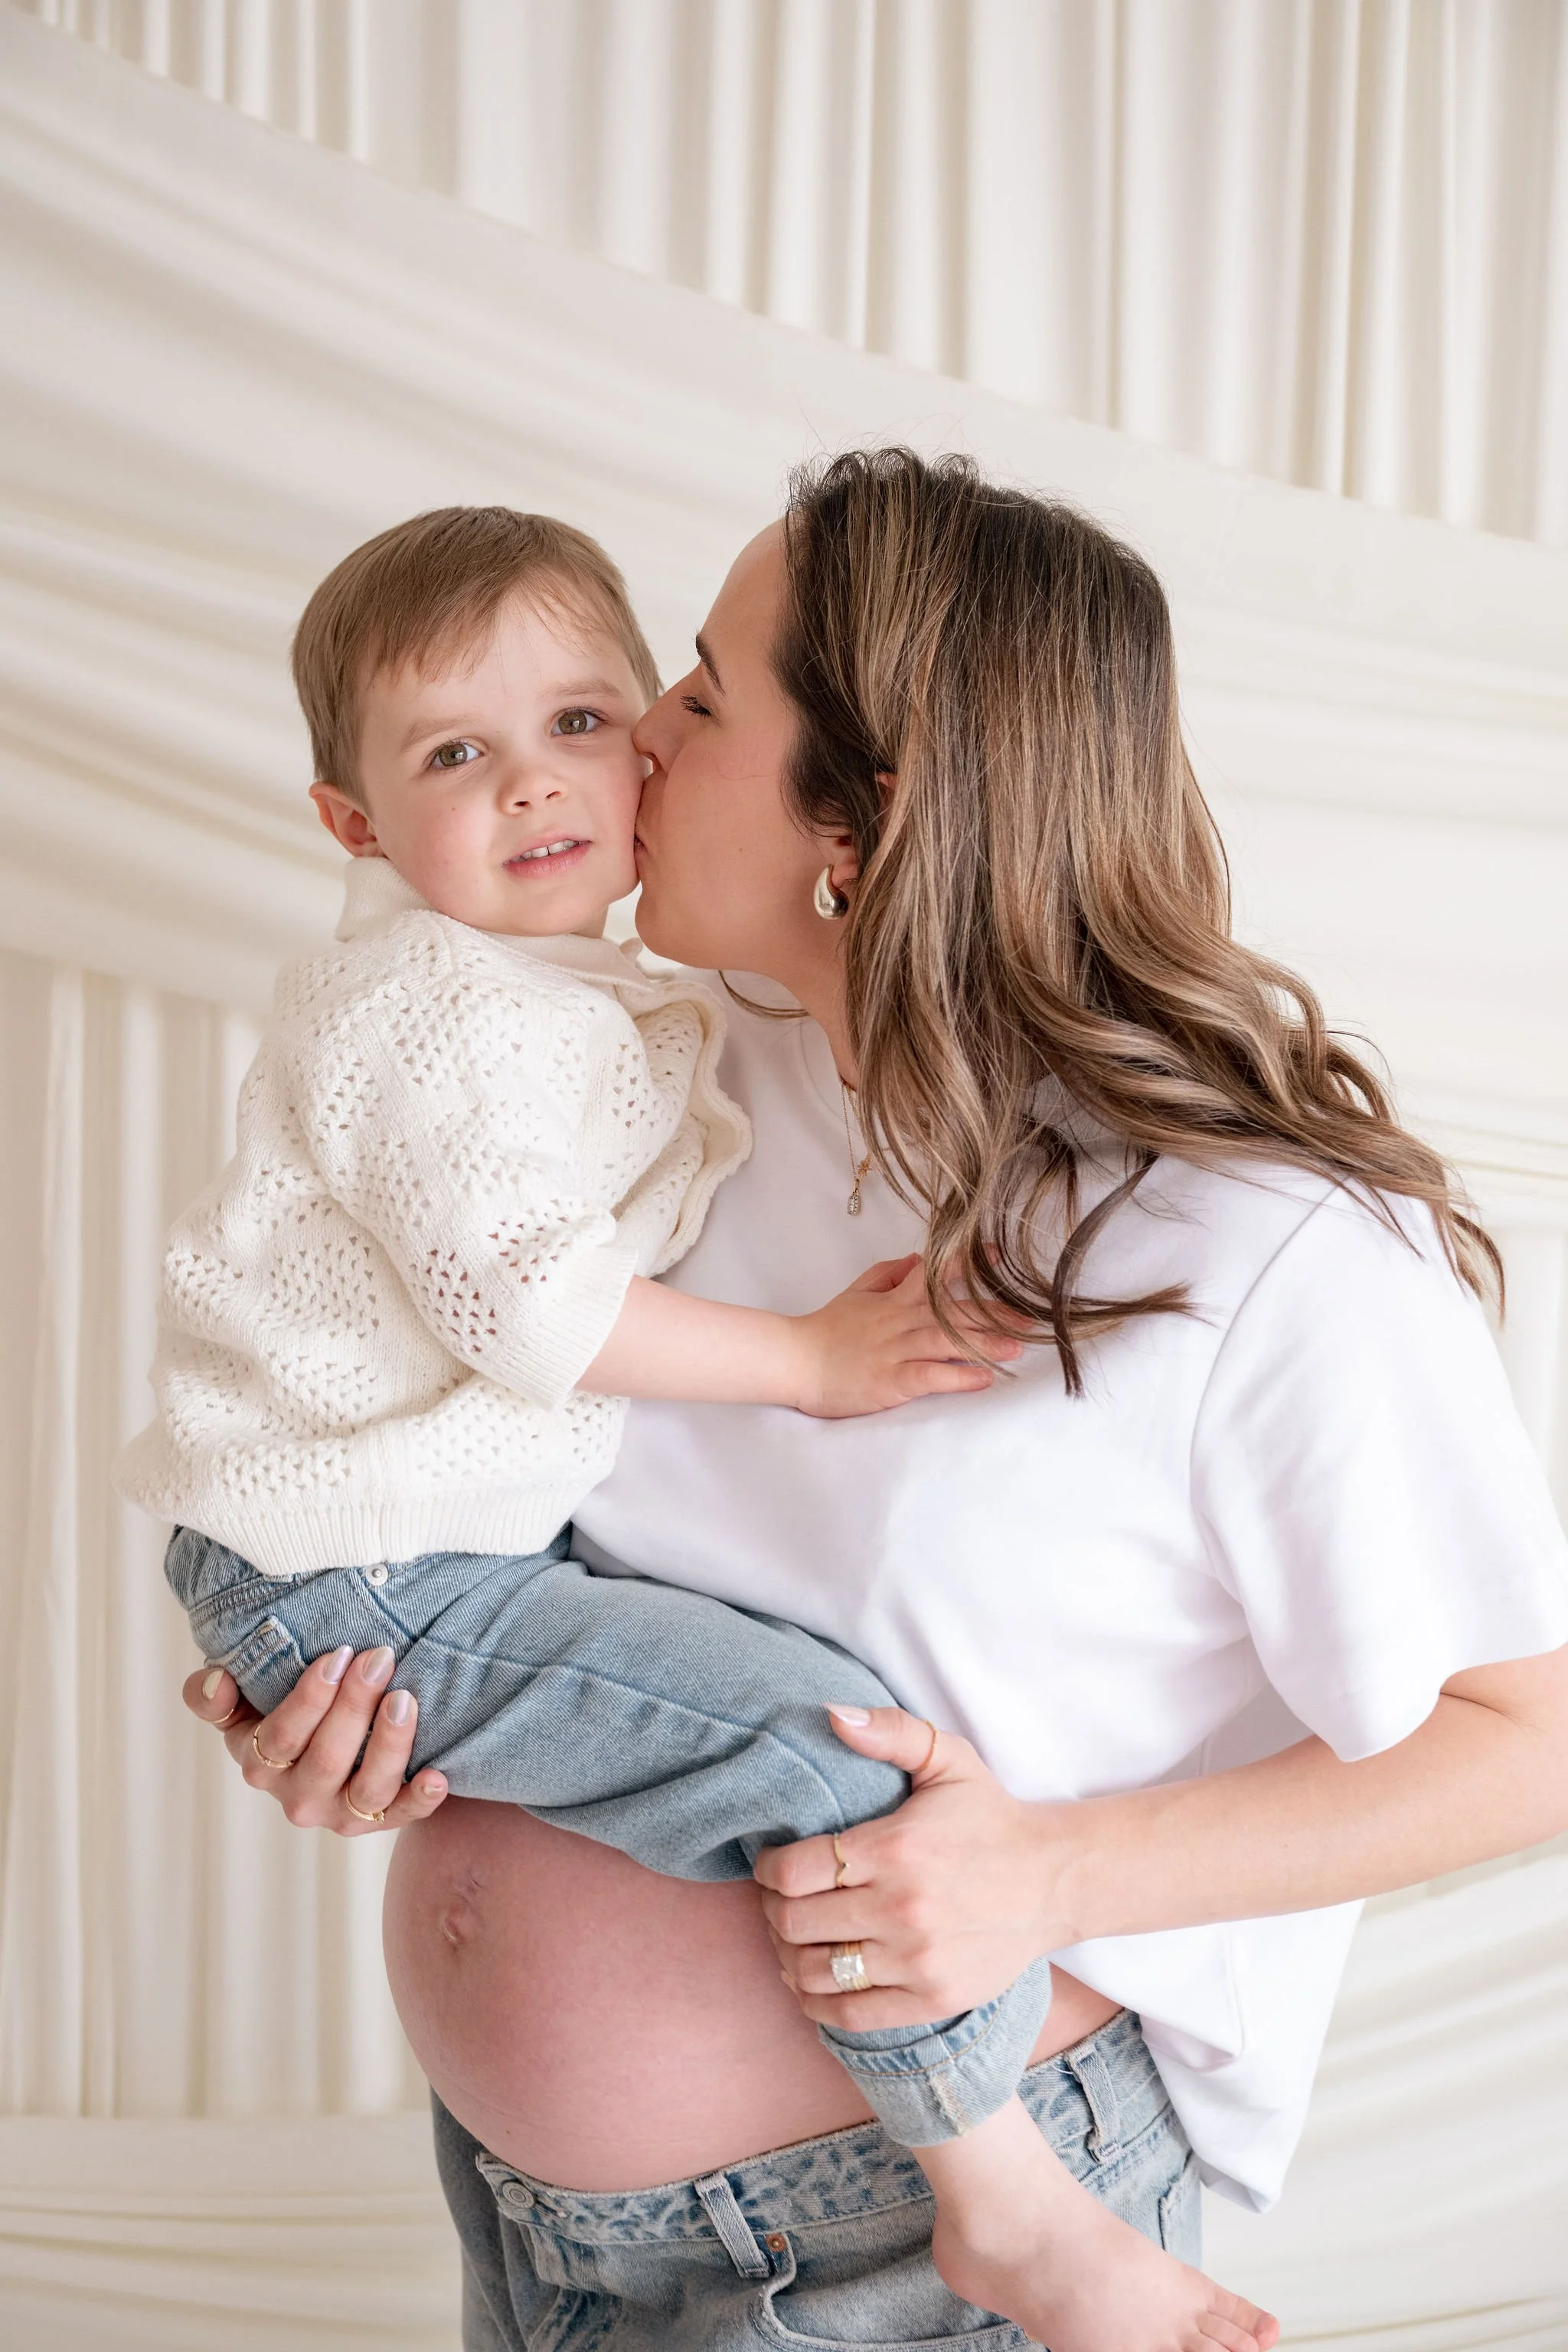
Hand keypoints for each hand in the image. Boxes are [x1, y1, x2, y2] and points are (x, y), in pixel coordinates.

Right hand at [181, 1647, 448, 1834]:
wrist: (327, 1735)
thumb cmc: (279, 1707)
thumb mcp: (239, 1701)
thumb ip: (212, 1696)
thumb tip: (216, 1684)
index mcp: (260, 1764)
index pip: (282, 1738)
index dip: (311, 1697)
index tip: (339, 1654)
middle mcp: (299, 1798)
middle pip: (327, 1759)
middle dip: (355, 1706)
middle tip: (379, 1658)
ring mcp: (342, 1813)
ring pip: (367, 1791)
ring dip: (390, 1745)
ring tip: (405, 1699)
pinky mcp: (382, 1819)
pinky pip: (402, 1816)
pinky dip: (421, 1800)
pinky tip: (438, 1775)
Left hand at [754, 1706, 1076, 2026]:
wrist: (1055, 1880)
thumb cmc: (990, 1817)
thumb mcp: (948, 1758)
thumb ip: (890, 1731)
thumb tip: (831, 1714)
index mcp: (896, 1848)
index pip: (794, 1871)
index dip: (766, 1869)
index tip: (770, 1864)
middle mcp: (902, 1909)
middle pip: (794, 1922)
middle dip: (772, 1910)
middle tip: (777, 1900)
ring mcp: (917, 1961)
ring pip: (813, 1972)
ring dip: (787, 1956)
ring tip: (790, 1938)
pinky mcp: (931, 1999)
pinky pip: (847, 2014)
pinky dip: (814, 2002)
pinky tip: (808, 1981)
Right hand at [792, 1256, 1023, 1418]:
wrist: (796, 1361)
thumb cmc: (827, 1330)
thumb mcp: (857, 1292)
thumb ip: (888, 1274)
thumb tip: (917, 1259)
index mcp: (895, 1299)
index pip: (936, 1273)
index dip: (968, 1262)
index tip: (999, 1254)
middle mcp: (901, 1320)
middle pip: (954, 1310)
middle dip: (995, 1313)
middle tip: (1030, 1318)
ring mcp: (897, 1349)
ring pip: (948, 1340)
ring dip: (986, 1343)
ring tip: (1017, 1347)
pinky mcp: (892, 1380)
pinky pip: (931, 1375)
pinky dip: (958, 1376)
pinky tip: (983, 1379)